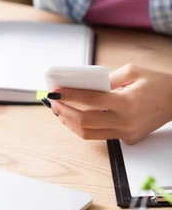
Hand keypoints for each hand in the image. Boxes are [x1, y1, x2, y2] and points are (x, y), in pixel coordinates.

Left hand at [45, 64, 171, 143]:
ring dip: (70, 123)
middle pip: (84, 122)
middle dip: (64, 112)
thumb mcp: (133, 71)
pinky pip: (100, 135)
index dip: (69, 95)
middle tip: (53, 103)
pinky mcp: (128, 138)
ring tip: (60, 111)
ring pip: (89, 134)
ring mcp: (126, 133)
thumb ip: (107, 78)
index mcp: (126, 102)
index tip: (55, 91)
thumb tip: (83, 85)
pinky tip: (77, 117)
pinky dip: (85, 127)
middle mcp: (125, 121)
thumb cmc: (157, 82)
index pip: (90, 100)